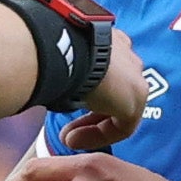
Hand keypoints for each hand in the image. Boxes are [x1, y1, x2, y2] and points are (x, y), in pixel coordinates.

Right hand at [57, 27, 151, 150]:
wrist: (66, 47)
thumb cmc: (54, 46)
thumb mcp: (60, 55)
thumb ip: (63, 69)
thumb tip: (44, 80)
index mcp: (110, 40)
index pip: (105, 70)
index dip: (85, 92)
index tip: (64, 102)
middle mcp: (127, 56)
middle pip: (113, 92)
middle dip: (89, 114)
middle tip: (66, 129)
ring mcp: (135, 78)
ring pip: (117, 110)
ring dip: (91, 127)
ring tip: (67, 139)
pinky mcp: (136, 101)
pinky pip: (120, 126)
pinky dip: (98, 136)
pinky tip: (74, 141)